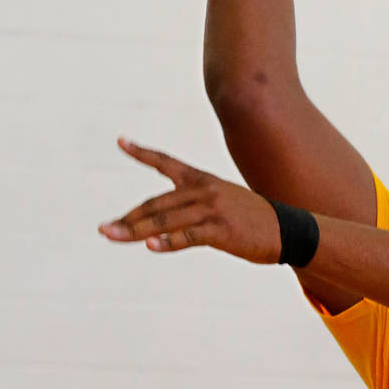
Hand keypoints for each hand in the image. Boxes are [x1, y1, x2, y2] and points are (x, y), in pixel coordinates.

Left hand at [99, 138, 280, 262]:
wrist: (285, 229)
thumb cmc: (250, 218)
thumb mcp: (222, 201)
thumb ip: (191, 205)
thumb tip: (158, 223)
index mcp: (202, 180)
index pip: (167, 162)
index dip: (142, 152)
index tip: (121, 141)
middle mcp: (204, 190)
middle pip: (156, 203)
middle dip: (127, 217)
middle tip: (102, 229)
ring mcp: (213, 210)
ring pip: (165, 220)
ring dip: (134, 231)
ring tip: (111, 236)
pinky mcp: (221, 230)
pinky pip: (188, 236)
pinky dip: (168, 242)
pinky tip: (150, 246)